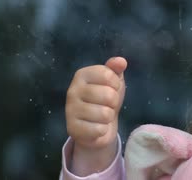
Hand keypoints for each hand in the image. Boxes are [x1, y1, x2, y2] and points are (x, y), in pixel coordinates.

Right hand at [65, 57, 126, 173]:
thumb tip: (121, 61)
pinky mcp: (72, 128)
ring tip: (101, 116)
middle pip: (108, 95)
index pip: (108, 75)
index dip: (116, 84)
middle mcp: (72, 90)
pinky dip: (102, 130)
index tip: (111, 88)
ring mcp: (70, 110)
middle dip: (114, 103)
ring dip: (108, 117)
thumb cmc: (105, 100)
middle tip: (106, 105)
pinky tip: (96, 128)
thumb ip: (115, 69)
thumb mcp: (113, 82)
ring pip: (105, 114)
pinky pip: (99, 129)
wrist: (97, 126)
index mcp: (81, 75)